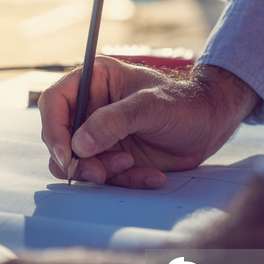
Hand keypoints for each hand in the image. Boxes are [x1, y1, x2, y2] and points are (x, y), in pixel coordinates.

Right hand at [38, 57, 260, 187]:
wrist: (210, 125)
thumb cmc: (184, 103)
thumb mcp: (151, 106)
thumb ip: (114, 121)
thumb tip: (79, 144)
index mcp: (93, 81)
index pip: (54, 102)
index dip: (53, 129)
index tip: (66, 155)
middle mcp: (90, 108)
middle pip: (60, 138)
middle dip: (77, 160)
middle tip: (99, 172)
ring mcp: (99, 135)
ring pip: (77, 163)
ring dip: (101, 172)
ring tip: (131, 165)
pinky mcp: (111, 157)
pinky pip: (104, 176)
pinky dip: (125, 181)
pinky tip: (152, 176)